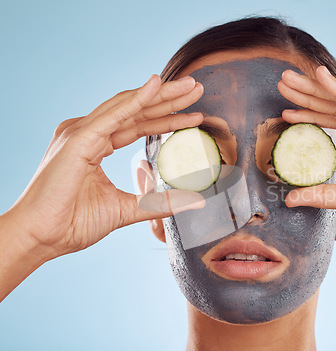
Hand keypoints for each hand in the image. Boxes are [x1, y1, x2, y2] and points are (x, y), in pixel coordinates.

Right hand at [3, 75, 204, 261]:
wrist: (41, 238)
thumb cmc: (72, 223)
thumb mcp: (126, 209)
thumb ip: (158, 202)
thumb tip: (192, 200)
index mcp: (95, 144)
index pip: (138, 125)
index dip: (167, 118)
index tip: (195, 115)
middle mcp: (88, 132)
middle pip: (136, 110)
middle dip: (169, 99)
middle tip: (197, 88)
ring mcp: (81, 132)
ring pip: (128, 106)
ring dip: (161, 94)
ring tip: (190, 85)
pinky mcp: (77, 139)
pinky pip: (113, 115)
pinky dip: (136, 100)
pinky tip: (157, 86)